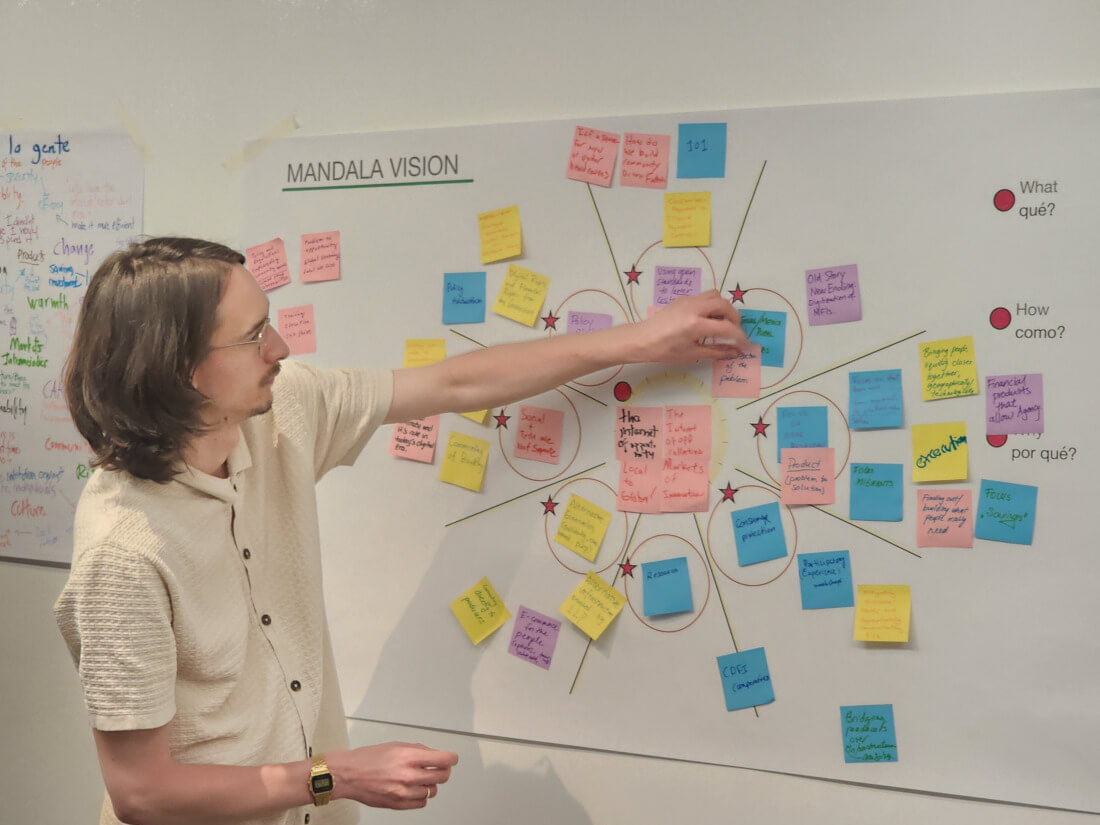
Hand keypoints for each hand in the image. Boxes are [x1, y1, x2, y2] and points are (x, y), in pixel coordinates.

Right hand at [328, 741, 458, 809]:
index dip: (451, 759)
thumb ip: (418, 750)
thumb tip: (434, 755)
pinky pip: (421, 803)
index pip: (444, 760)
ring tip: (419, 778)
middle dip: (442, 771)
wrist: (348, 774)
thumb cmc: (368, 758)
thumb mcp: (396, 745)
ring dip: (429, 784)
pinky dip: (420, 796)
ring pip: (432, 791)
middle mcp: (408, 775)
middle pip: (442, 776)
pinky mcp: (398, 804)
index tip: (452, 758)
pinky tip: (413, 789)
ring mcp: (404, 792)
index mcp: (409, 757)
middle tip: (438, 768)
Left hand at [634, 290, 748, 363]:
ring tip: (722, 323)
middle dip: (734, 318)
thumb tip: (736, 352)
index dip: (740, 336)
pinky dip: (712, 305)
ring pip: (715, 296)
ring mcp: (688, 300)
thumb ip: (717, 352)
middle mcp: (694, 308)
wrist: (641, 339)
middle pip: (724, 305)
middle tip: (735, 332)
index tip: (744, 344)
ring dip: (724, 308)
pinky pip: (704, 297)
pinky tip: (707, 319)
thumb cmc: (664, 351)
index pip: (727, 328)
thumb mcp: (692, 354)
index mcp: (696, 324)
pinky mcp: (682, 298)